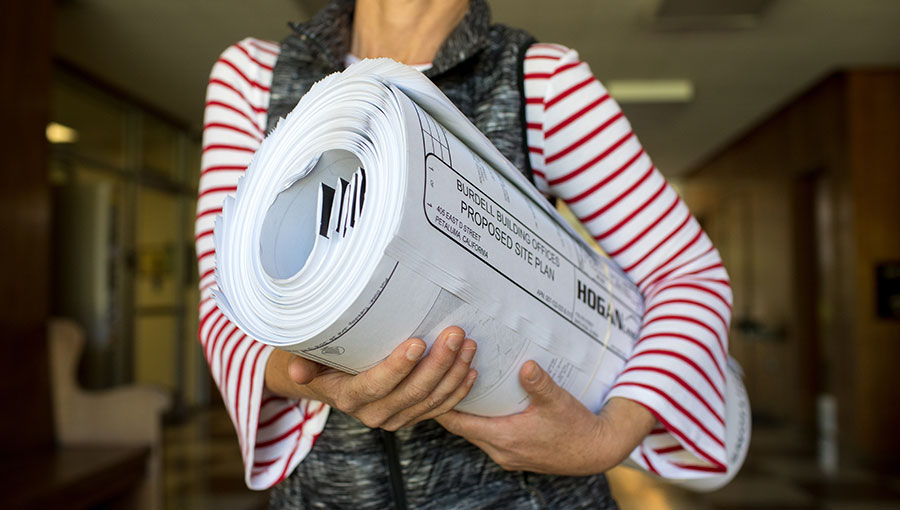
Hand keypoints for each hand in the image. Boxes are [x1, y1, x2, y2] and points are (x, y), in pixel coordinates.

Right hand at [265, 327, 477, 430]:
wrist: (328, 380)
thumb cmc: (321, 358)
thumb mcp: (306, 354)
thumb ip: (304, 361)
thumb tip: (296, 371)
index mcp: (349, 397)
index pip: (376, 385)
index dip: (398, 367)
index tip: (417, 342)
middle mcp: (374, 413)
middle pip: (412, 393)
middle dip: (438, 364)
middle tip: (455, 334)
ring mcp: (396, 417)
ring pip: (431, 401)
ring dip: (454, 373)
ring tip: (468, 345)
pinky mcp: (413, 416)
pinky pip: (441, 408)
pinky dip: (459, 390)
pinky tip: (471, 369)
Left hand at [436, 361, 655, 474]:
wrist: (597, 451)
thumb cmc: (577, 428)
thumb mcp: (559, 401)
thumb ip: (540, 383)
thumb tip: (526, 365)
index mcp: (504, 438)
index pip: (458, 423)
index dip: (440, 404)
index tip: (429, 382)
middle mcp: (500, 451)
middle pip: (462, 427)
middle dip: (450, 403)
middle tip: (441, 377)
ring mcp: (507, 455)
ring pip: (475, 433)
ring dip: (467, 413)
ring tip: (460, 385)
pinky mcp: (516, 454)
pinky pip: (488, 436)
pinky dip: (482, 420)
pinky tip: (487, 402)